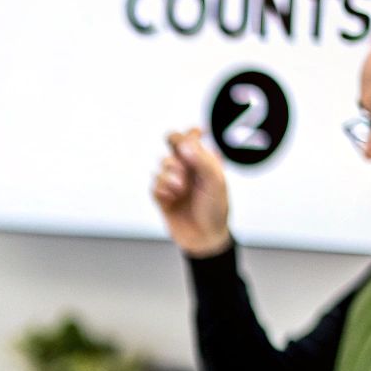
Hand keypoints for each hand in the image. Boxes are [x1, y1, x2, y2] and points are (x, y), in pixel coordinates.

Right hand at [150, 128, 231, 256]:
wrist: (204, 238)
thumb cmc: (215, 210)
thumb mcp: (215, 181)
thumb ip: (201, 159)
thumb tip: (184, 144)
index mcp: (204, 161)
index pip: (193, 137)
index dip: (191, 132)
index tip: (197, 133)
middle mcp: (188, 168)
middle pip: (172, 143)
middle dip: (174, 146)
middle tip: (180, 156)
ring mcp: (173, 180)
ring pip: (162, 163)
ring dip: (171, 173)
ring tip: (181, 188)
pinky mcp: (161, 195)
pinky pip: (155, 182)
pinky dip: (163, 188)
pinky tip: (172, 198)